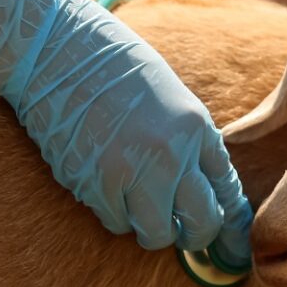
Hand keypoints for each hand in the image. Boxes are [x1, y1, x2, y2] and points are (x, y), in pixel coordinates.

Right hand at [0, 0, 251, 265]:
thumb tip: (208, 190)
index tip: (223, 229)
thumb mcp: (173, 99)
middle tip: (185, 233)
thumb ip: (193, 143)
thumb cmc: (116, 69)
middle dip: (195, 234)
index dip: (227, 216)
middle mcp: (171, 155)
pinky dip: (115, 213)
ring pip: (156, 234)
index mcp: (196, 128)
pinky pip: (115, 221)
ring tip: (140, 205)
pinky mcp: (93, 184)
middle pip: (201, 223)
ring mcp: (131, 172)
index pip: (226, 189)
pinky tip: (108, 188)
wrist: (59, 52)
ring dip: (150, 227)